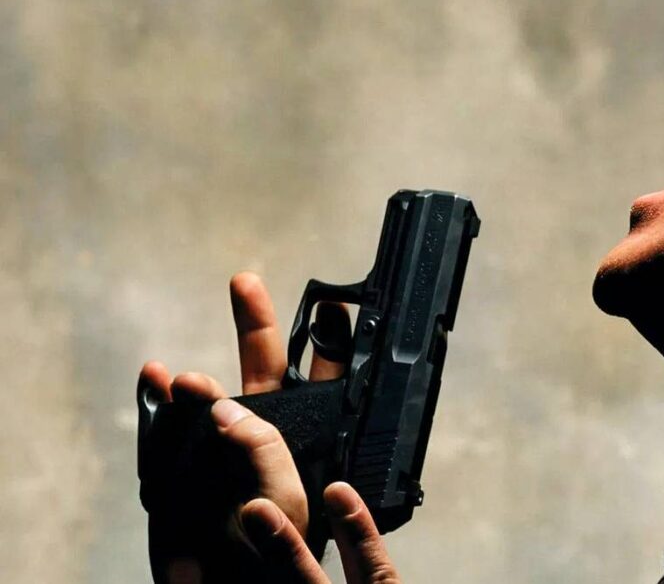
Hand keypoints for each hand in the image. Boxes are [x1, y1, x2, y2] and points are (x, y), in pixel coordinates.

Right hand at [139, 272, 400, 582]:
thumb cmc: (274, 556)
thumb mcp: (286, 501)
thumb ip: (264, 450)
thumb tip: (225, 406)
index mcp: (309, 445)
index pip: (325, 384)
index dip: (328, 344)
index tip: (333, 304)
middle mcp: (268, 441)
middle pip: (267, 371)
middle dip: (257, 326)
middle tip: (246, 282)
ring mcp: (223, 451)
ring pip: (213, 397)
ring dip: (200, 379)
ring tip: (188, 378)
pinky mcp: (182, 467)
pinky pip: (169, 426)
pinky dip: (158, 399)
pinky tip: (156, 380)